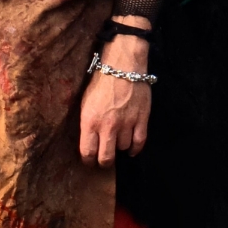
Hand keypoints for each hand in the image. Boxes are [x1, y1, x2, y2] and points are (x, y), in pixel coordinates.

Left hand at [79, 33, 151, 166]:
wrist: (123, 66)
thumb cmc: (101, 82)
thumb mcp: (85, 103)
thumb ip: (87, 123)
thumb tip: (90, 140)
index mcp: (90, 121)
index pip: (88, 152)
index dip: (89, 161)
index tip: (91, 160)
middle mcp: (108, 126)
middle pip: (106, 157)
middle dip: (104, 162)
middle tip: (105, 159)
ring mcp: (126, 123)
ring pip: (123, 148)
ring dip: (120, 147)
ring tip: (118, 142)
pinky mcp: (142, 119)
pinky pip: (139, 142)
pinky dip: (136, 149)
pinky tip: (132, 149)